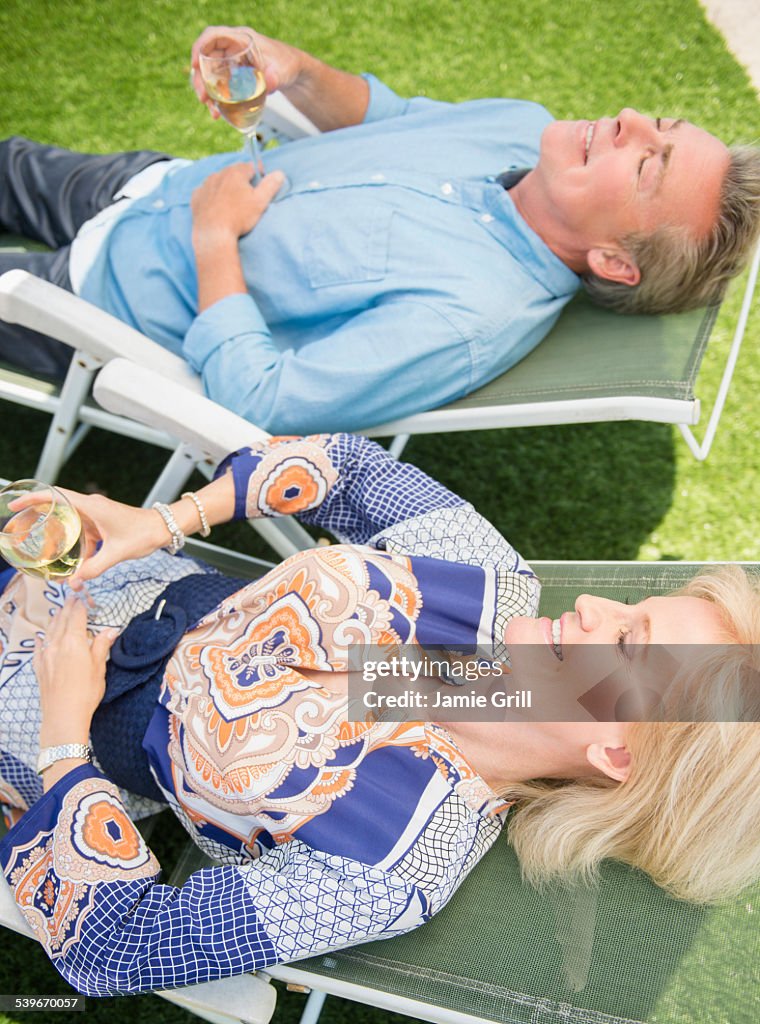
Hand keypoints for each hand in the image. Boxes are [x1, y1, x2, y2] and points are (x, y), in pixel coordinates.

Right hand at [9, 488, 170, 586]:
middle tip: (22, 527)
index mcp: (92, 507)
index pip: (56, 496)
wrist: (164, 528)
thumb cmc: (144, 533)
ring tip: (43, 548)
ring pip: (70, 521)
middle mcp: (92, 507)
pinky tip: (74, 561)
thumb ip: (94, 567)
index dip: (34, 499)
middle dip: (40, 517)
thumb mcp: (117, 553)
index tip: (17, 505)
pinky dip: (76, 543)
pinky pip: (83, 531)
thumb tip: (75, 581)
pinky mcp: (103, 523)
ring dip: (59, 534)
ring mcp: (97, 514)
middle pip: (58, 507)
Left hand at [34, 598, 118, 748]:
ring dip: (56, 620)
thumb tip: (110, 630)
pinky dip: (41, 638)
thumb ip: (102, 646)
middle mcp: (57, 644)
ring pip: (50, 631)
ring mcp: (46, 655)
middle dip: (68, 608)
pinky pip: (38, 647)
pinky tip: (41, 636)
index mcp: (74, 642)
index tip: (83, 597)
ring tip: (60, 613)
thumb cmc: (85, 693)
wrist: (63, 716)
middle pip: (62, 620)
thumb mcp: (99, 668)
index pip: (77, 616)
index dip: (81, 605)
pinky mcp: (39, 667)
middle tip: (73, 599)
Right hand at [190, 25, 304, 116]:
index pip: (214, 35)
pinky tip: (218, 113)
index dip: (200, 47)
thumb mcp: (283, 70)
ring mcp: (230, 63)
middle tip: (203, 98)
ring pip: (209, 74)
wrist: (292, 74)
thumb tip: (269, 83)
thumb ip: (276, 76)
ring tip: (212, 111)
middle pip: (206, 58)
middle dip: (201, 78)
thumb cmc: (287, 65)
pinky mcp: (231, 76)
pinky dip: (216, 99)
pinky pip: (218, 86)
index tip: (195, 64)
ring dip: (206, 92)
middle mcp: (232, 48)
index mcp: (241, 39)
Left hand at [191, 163, 284, 243]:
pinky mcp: (197, 196)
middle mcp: (219, 174)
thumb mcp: (260, 202)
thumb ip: (270, 186)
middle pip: (234, 172)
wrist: (213, 234)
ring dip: (227, 186)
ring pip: (220, 180)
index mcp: (236, 173)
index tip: (262, 183)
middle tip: (248, 196)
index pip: (251, 166)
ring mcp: (206, 185)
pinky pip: (207, 191)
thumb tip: (279, 173)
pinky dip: (213, 195)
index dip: (259, 174)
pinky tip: (218, 206)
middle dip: (242, 180)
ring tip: (233, 202)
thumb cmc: (238, 218)